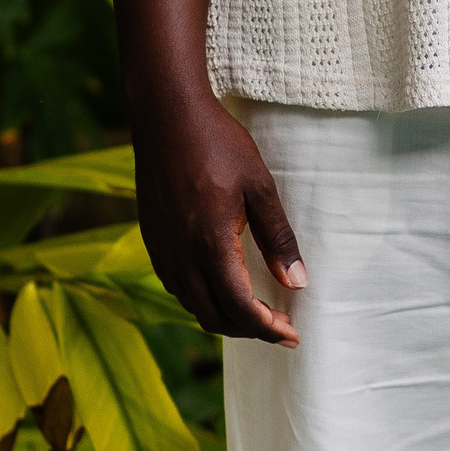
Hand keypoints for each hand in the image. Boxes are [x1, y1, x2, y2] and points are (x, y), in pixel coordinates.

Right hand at [132, 92, 306, 345]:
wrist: (166, 116)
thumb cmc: (218, 144)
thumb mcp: (259, 186)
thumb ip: (278, 238)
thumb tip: (297, 282)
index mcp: (210, 243)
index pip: (240, 307)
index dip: (268, 329)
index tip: (292, 334)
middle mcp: (181, 254)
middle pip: (214, 317)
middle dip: (249, 330)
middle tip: (280, 326)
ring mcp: (162, 249)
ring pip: (193, 305)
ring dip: (225, 317)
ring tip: (255, 311)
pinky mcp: (152, 239)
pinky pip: (177, 286)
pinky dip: (202, 298)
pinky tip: (222, 286)